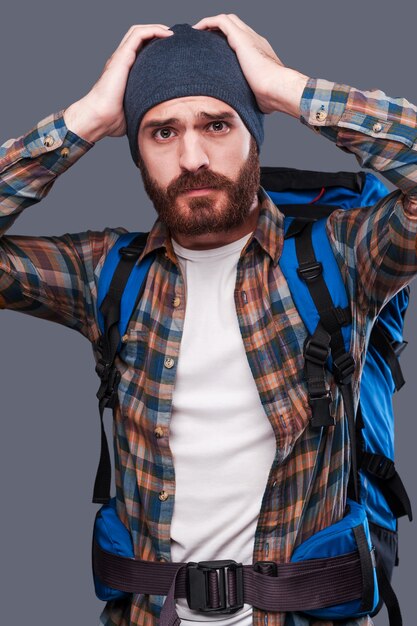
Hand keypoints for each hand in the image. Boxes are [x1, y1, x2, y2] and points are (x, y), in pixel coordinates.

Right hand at [64, 24, 173, 142]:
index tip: (171, 51)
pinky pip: (138, 35)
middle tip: (173, 39)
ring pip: (138, 31)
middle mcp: (121, 61)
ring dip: (156, 28)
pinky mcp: (122, 57)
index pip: (139, 51)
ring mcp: (120, 57)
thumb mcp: (135, 110)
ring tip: (171, 33)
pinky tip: (167, 35)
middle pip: (138, 37)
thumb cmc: (113, 120)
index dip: (154, 46)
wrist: (99, 118)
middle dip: (156, 34)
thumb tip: (161, 118)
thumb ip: (145, 107)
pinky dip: (153, 30)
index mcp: (124, 72)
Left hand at [192, 14, 308, 116]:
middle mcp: (255, 41)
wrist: (277, 89)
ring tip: (198, 32)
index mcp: (260, 53)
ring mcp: (249, 37)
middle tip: (204, 38)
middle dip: (219, 29)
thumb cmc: (270, 97)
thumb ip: (251, 96)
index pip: (243, 40)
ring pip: (228, 20)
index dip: (229, 41)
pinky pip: (221, 21)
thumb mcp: (258, 96)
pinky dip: (207, 22)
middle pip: (235, 26)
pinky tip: (197, 29)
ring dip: (211, 24)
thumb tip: (245, 110)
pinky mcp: (241, 37)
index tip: (215, 51)